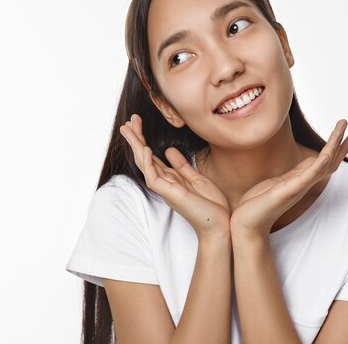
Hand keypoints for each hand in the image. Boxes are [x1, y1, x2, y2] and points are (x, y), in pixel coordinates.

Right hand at [120, 114, 230, 240]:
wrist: (220, 225)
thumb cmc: (211, 205)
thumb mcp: (196, 178)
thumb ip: (181, 165)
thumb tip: (168, 150)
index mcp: (170, 178)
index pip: (152, 156)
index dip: (144, 140)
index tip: (138, 123)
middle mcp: (164, 183)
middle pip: (144, 158)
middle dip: (135, 139)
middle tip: (127, 122)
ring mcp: (165, 189)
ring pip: (144, 165)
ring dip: (136, 146)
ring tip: (128, 129)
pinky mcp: (170, 194)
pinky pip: (153, 178)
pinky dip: (148, 163)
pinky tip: (145, 149)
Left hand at [229, 119, 347, 239]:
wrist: (246, 225)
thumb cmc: (257, 205)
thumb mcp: (276, 184)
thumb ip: (289, 177)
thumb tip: (296, 169)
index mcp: (299, 180)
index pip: (323, 163)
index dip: (336, 148)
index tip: (346, 134)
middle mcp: (303, 183)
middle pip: (329, 163)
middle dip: (340, 145)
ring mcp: (297, 187)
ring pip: (323, 165)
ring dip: (334, 146)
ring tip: (343, 130)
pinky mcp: (287, 191)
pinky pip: (307, 177)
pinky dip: (318, 165)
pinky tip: (327, 154)